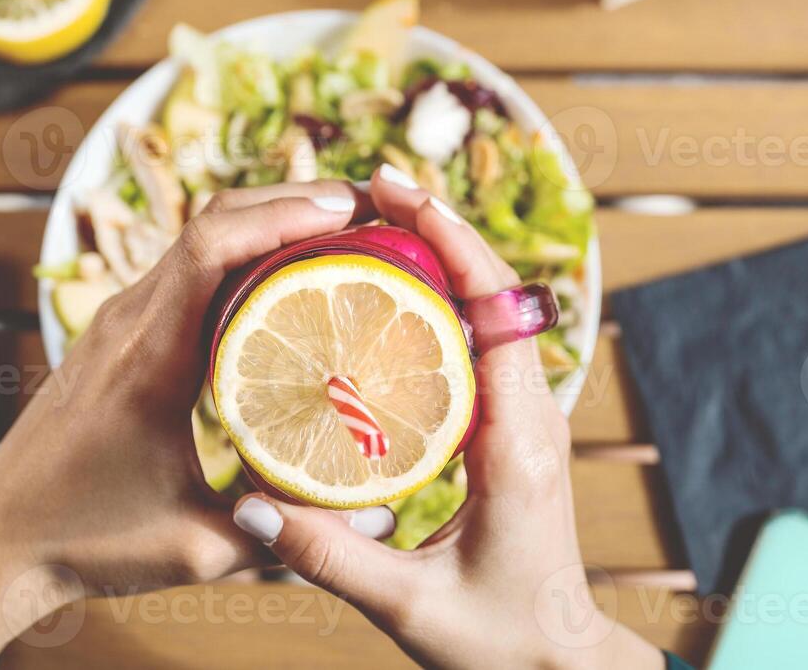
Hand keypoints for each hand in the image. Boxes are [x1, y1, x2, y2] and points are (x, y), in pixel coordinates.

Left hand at [0, 181, 393, 667]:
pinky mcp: (120, 332)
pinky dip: (242, 253)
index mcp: (148, 360)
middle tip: (368, 208)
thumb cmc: (86, 541)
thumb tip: (378, 514)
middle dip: (293, 199)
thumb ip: (284, 528)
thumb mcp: (195, 548)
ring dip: (268, 220)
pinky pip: (187, 268)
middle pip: (213, 221)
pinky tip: (286, 276)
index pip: (210, 248)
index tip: (347, 210)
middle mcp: (129, 322)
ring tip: (343, 230)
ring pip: (199, 238)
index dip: (281, 213)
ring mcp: (120, 320)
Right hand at [229, 167, 663, 669]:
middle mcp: (531, 414)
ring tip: (368, 219)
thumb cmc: (500, 643)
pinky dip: (435, 299)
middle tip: (367, 187)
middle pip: (493, 289)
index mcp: (520, 442)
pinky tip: (382, 292)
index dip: (452, 240)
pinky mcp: (505, 426)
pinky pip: (475, 342)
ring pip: (487, 308)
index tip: (396, 194)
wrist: (556, 665)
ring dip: (438, 254)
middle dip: (437, 227)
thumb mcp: (410, 609)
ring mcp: (521, 416)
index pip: (496, 309)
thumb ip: (330, 558)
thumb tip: (250, 509)